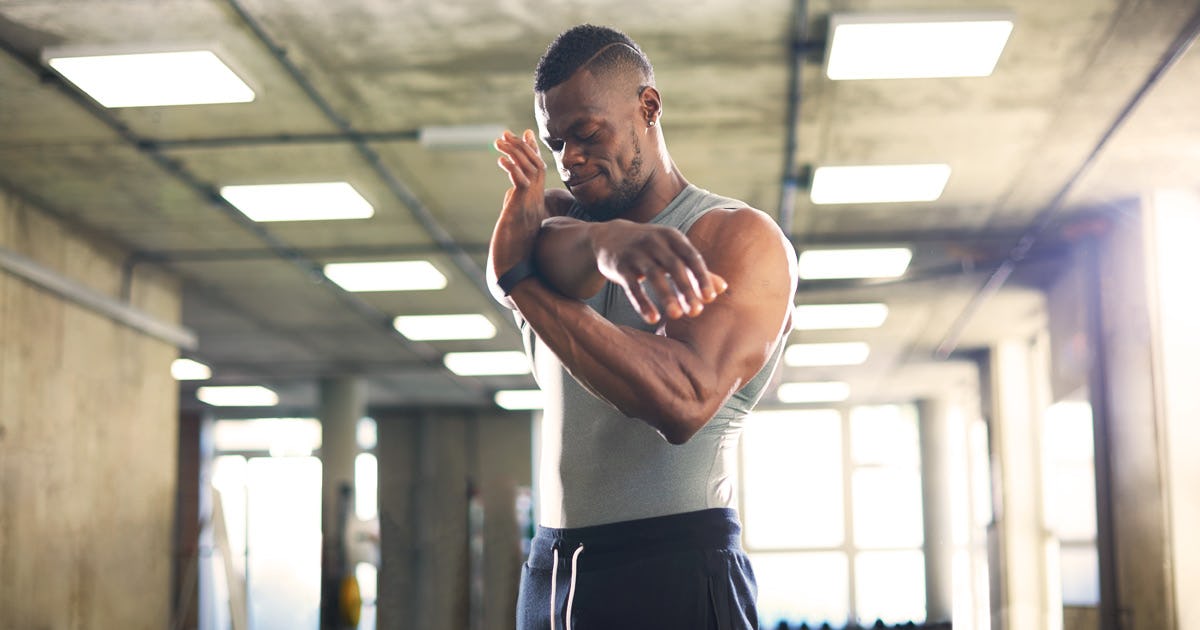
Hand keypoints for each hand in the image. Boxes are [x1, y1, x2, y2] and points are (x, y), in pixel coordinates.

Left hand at [489, 129, 548, 274]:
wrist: (516, 276)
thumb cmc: (514, 255)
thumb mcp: (514, 225)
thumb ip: (514, 207)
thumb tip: (508, 195)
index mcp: (534, 205)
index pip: (537, 173)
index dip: (531, 152)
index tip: (525, 135)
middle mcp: (535, 203)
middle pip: (536, 166)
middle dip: (523, 146)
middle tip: (509, 131)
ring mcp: (529, 207)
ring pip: (529, 171)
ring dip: (515, 152)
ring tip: (500, 139)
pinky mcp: (520, 213)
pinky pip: (520, 184)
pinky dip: (512, 169)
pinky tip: (501, 160)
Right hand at [590, 220, 727, 323]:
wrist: (609, 237)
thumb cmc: (650, 248)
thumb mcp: (672, 252)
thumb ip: (695, 269)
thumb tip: (722, 289)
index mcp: (672, 237)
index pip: (691, 256)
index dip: (701, 276)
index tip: (710, 297)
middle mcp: (654, 241)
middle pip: (674, 266)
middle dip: (686, 289)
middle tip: (696, 312)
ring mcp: (635, 252)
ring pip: (653, 275)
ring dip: (666, 296)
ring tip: (677, 315)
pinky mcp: (619, 266)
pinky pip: (632, 286)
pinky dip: (642, 302)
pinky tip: (651, 318)